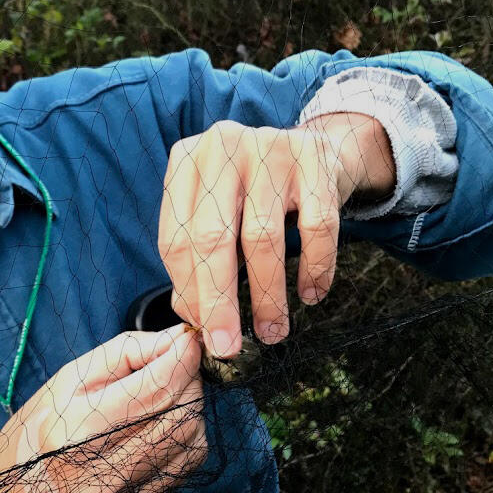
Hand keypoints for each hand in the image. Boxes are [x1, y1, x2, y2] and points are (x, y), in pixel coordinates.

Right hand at [4, 323, 205, 492]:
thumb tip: (177, 339)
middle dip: (189, 381)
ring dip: (190, 410)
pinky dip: (183, 440)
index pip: (158, 389)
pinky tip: (160, 430)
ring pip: (193, 443)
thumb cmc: (35, 434)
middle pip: (182, 415)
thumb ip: (126, 353)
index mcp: (77, 434)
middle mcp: (102, 476)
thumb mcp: (68, 380)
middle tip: (173, 367)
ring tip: (164, 399)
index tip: (187, 340)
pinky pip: (184, 470)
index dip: (184, 357)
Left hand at [158, 113, 394, 357]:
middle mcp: (222, 147)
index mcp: (186, 162)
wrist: (314, 148)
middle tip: (228, 345)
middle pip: (212, 238)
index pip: (176, 240)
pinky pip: (316, 227)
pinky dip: (314, 268)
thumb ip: (197, 257)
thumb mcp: (216, 212)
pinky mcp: (314, 159)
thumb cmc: (252, 191)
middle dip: (219, 302)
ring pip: (262, 238)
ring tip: (273, 330)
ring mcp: (269, 148)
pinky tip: (310, 294)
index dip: (189, 293)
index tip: (205, 332)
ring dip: (267, 295)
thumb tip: (193, 316)